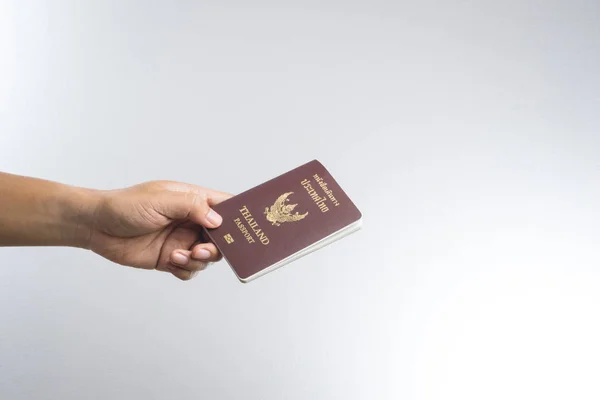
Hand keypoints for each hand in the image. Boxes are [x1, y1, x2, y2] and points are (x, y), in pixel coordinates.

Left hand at [89, 180, 231, 279]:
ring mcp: (182, 240)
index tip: (246, 229)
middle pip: (221, 237)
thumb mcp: (160, 200)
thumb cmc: (125, 206)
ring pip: (207, 256)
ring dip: (198, 259)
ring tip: (180, 255)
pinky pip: (190, 270)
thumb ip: (191, 206)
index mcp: (192, 200)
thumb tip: (218, 219)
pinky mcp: (170, 259)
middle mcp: (191, 221)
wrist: (96, 227)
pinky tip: (171, 262)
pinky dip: (186, 269)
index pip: (225, 205)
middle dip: (219, 246)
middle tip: (204, 249)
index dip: (239, 216)